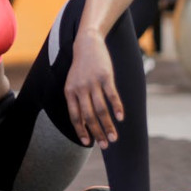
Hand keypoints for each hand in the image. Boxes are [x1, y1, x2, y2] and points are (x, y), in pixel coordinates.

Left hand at [64, 31, 123, 149]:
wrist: (87, 44)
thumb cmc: (81, 68)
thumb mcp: (73, 84)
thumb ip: (77, 102)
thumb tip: (84, 123)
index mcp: (69, 92)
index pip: (74, 117)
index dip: (81, 131)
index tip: (88, 143)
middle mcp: (80, 89)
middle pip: (89, 116)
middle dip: (98, 133)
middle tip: (106, 146)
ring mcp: (92, 83)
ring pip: (101, 109)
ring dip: (108, 125)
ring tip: (115, 137)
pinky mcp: (105, 76)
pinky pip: (111, 95)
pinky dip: (116, 107)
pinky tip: (121, 118)